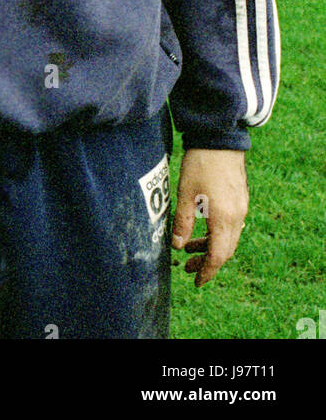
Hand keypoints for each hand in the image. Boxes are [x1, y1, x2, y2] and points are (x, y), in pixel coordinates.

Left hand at [171, 148, 248, 288]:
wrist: (220, 138)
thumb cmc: (200, 163)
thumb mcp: (185, 193)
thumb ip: (182, 222)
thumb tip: (177, 246)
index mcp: (224, 218)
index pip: (217, 256)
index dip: (206, 271)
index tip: (195, 281)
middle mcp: (237, 216)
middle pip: (225, 251)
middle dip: (207, 262)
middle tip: (187, 266)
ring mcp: (241, 207)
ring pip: (228, 238)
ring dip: (210, 247)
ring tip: (188, 247)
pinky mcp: (240, 199)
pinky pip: (232, 225)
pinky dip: (217, 233)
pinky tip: (202, 228)